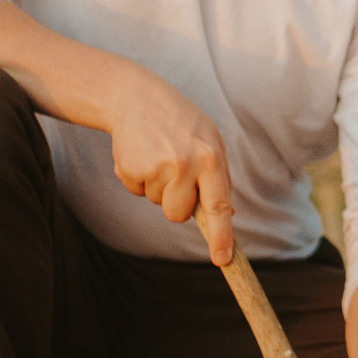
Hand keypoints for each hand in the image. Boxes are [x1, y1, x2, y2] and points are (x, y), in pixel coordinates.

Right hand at [105, 62, 237, 262]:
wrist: (136, 97)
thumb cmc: (180, 123)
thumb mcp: (209, 141)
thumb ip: (219, 177)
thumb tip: (226, 215)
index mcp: (210, 157)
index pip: (218, 205)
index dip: (221, 236)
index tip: (223, 260)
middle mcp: (184, 164)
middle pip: (179, 214)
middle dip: (176, 204)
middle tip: (174, 172)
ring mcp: (155, 168)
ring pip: (158, 203)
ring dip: (157, 185)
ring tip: (157, 154)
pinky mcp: (131, 169)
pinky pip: (137, 192)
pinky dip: (138, 178)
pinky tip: (141, 153)